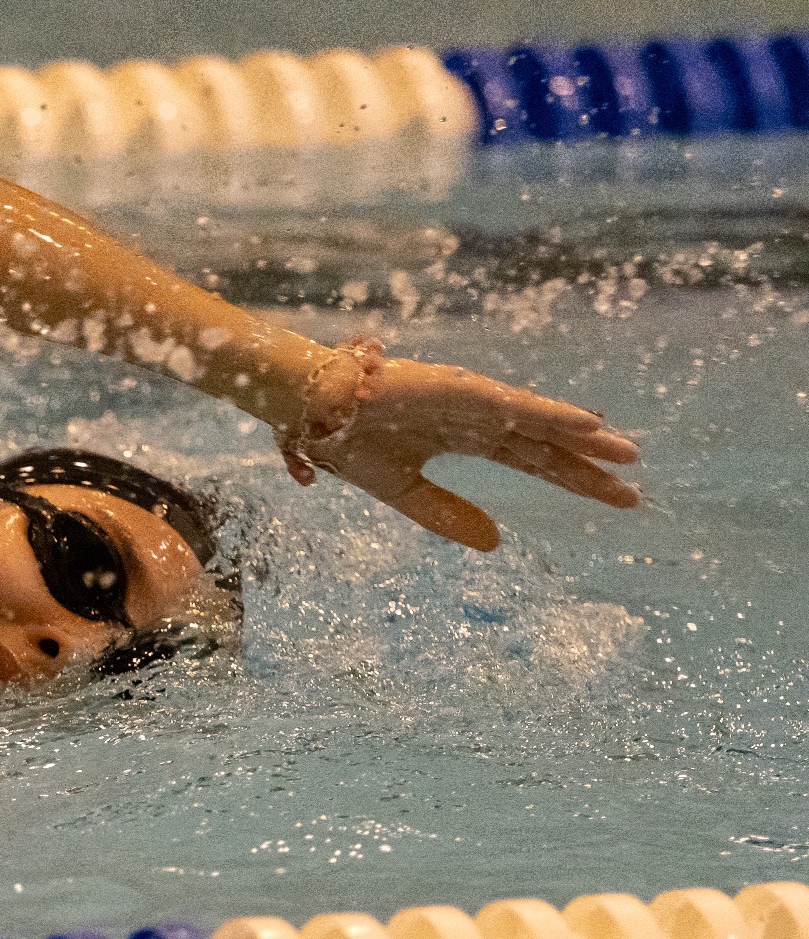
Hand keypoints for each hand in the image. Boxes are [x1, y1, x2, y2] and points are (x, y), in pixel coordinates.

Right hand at [281, 350, 640, 550]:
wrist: (309, 409)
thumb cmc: (345, 440)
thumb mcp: (401, 489)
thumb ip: (445, 515)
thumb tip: (497, 544)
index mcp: (464, 437)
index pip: (532, 462)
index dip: (572, 479)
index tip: (614, 498)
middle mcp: (477, 418)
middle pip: (547, 446)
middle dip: (589, 467)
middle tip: (632, 491)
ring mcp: (473, 402)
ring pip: (541, 424)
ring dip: (584, 438)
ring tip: (628, 455)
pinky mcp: (462, 392)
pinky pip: (516, 407)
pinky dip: (553, 415)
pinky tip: (588, 426)